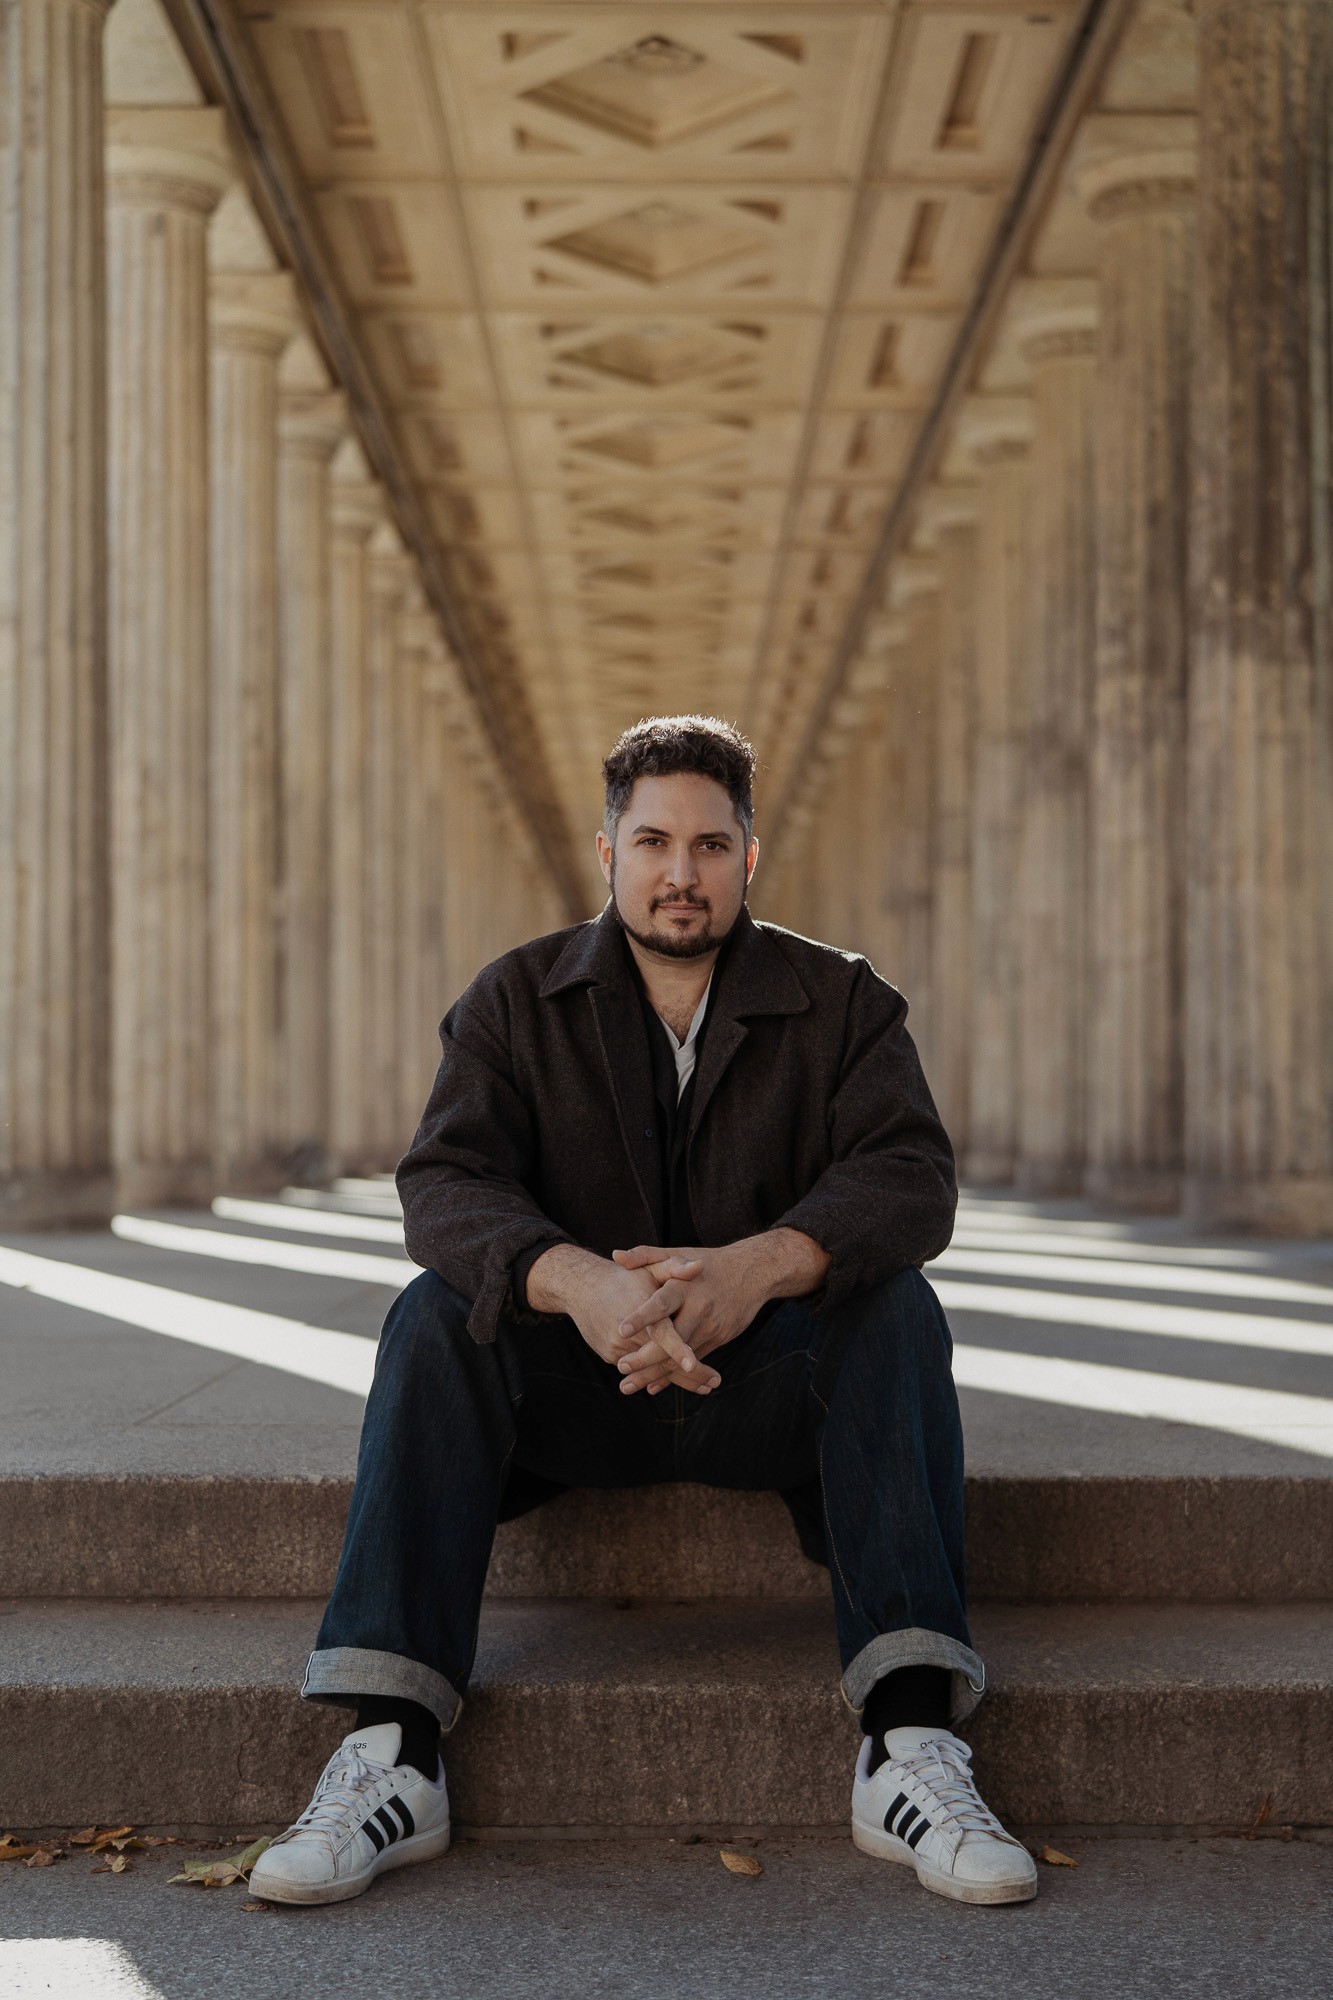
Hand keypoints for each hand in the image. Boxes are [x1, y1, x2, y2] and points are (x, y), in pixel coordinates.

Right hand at [524, 1242, 713, 1387]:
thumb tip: (699, 1266)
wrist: (581, 1287)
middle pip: (660, 1360)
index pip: (660, 1333)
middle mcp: (626, 1333)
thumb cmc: (622, 1277)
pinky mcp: (610, 1355)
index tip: (693, 1364)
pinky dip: (659, 1377)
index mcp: (640, 1308)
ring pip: (651, 1369)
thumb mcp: (649, 1268)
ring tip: (707, 1386)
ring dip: (678, 1380)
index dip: (677, 1349)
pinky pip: (639, 1370)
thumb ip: (674, 1267)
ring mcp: (616, 1348)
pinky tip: (682, 1381)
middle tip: (715, 1382)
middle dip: (689, 1374)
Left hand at [611, 1229, 830, 1394]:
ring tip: (627, 1386)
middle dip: (644, 1359)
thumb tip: (616, 1256)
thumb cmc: (707, 1262)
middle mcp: (698, 1309)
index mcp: (684, 1286)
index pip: (661, 1304)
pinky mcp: (718, 1340)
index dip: (642, 1317)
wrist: (752, 1273)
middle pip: (670, 1341)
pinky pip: (692, 1363)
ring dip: (653, 1374)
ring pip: (680, 1358)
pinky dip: (672, 1376)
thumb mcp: (678, 1254)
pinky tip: (653, 1386)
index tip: (621, 1330)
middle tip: (620, 1367)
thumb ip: (645, 1256)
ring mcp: (710, 1327)